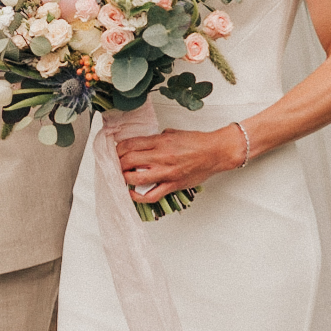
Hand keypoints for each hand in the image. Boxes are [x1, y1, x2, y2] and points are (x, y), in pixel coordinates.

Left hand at [114, 123, 246, 202]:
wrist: (215, 153)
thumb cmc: (197, 143)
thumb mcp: (172, 133)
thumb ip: (156, 139)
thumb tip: (142, 144)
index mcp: (160, 141)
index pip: (129, 145)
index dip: (117, 149)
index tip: (115, 152)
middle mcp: (161, 157)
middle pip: (127, 161)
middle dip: (118, 163)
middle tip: (116, 165)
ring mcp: (166, 172)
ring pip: (135, 178)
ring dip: (124, 178)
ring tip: (122, 177)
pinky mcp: (172, 185)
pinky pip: (151, 195)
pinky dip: (138, 196)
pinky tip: (132, 193)